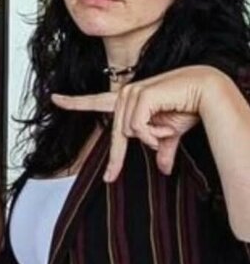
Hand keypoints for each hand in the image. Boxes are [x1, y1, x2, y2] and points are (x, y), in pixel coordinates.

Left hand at [52, 65, 218, 182]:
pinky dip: (154, 134)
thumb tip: (164, 170)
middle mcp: (124, 95)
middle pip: (119, 135)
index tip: (54, 99)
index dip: (73, 102)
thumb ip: (161, 149)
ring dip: (153, 136)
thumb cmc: (189, 108)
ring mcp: (130, 93)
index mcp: (126, 102)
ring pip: (128, 133)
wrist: (209, 93)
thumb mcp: (170, 134)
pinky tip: (169, 122)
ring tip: (170, 122)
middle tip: (167, 132)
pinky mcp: (140, 95)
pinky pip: (137, 129)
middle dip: (144, 142)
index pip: (94, 102)